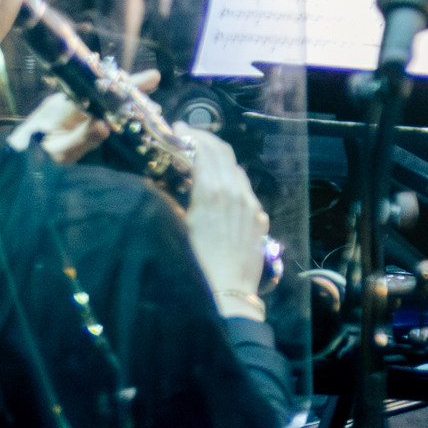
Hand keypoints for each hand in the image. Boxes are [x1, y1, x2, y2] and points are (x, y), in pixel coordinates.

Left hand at [13, 66, 161, 162]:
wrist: (8, 170)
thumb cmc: (32, 163)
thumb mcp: (58, 156)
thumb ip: (80, 140)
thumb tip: (105, 125)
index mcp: (62, 108)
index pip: (99, 90)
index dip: (127, 85)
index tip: (153, 78)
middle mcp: (63, 103)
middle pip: (101, 88)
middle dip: (130, 88)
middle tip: (155, 90)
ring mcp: (62, 110)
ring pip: (98, 97)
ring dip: (123, 99)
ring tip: (147, 105)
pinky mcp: (62, 120)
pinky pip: (92, 106)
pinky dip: (112, 107)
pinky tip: (124, 114)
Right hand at [176, 125, 274, 317]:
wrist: (226, 297)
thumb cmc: (193, 266)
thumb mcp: (175, 229)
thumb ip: (173, 200)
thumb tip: (167, 184)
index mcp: (213, 191)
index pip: (205, 150)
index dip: (190, 136)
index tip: (176, 129)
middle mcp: (236, 193)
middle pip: (223, 154)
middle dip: (205, 141)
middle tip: (187, 138)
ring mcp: (251, 206)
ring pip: (236, 171)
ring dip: (219, 160)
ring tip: (200, 162)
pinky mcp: (259, 220)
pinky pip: (245, 191)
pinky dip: (231, 180)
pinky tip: (220, 190)